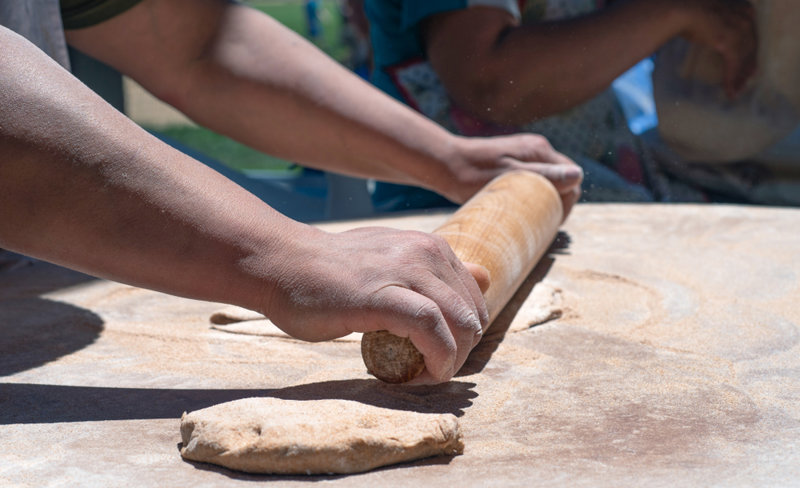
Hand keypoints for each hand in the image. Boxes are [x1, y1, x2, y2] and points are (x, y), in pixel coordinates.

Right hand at [261, 226, 488, 383]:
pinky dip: (437, 359)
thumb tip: (485, 275)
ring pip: (460, 323)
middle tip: (432, 371)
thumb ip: (434, 271)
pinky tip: (422, 375)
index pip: (472, 298)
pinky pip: (431, 331)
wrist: (282, 263)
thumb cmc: (330, 271)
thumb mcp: (391, 260)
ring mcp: (406, 272)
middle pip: (472, 314)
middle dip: (461, 351)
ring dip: (452, 360)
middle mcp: (425, 253)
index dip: (465, 334)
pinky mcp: (384, 296)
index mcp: (429, 246)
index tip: (440, 355)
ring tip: (426, 376)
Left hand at [442, 134, 582, 219]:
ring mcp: (524, 154)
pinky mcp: (513, 163)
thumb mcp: (508, 178)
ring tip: (533, 222)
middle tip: (542, 226)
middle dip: (559, 203)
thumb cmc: (471, 174)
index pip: (572, 177)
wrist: (443, 164)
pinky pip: (534, 181)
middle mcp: (535, 148)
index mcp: (539, 150)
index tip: (551, 223)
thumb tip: (578, 176)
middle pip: (562, 180)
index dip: (567, 203)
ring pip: (548, 181)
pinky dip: (534, 195)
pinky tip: (523, 210)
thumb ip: (543, 175)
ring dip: (546, 200)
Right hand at [674, 0, 757, 96]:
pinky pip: (733, 65)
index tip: (751, 67)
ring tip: (736, 90)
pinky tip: (729, 91)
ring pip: (744, 58)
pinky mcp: (729, 43)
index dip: (751, 53)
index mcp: (744, 10)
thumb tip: (713, 36)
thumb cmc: (689, 12)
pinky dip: (731, 79)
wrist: (683, 12)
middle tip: (745, 81)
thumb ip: (719, 25)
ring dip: (740, 77)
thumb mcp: (711, 17)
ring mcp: (739, 31)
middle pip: (751, 48)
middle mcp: (746, 19)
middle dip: (748, 67)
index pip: (751, 36)